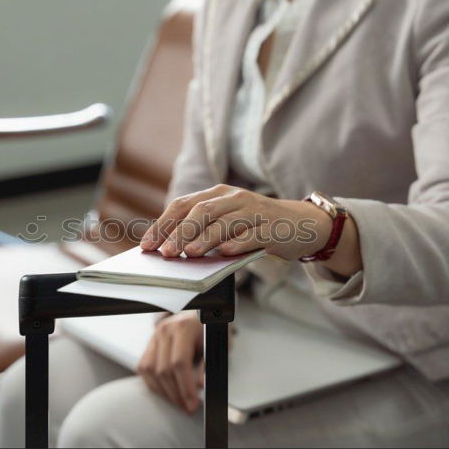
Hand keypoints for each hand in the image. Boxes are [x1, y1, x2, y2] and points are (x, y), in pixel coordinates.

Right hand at [137, 311, 204, 413]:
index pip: (179, 363)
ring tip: (177, 403)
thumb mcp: (216, 344)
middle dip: (176, 394)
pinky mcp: (150, 343)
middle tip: (187, 408)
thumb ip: (207, 365)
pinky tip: (166, 392)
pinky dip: (153, 383)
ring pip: (150, 371)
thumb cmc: (210, 328)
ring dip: (163, 392)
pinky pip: (144, 367)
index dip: (185, 387)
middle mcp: (165, 330)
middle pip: (163, 369)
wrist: (201, 313)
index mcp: (184, 327)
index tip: (193, 403)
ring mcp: (155, 336)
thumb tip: (200, 386)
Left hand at [140, 184, 331, 260]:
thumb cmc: (255, 226)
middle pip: (201, 211)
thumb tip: (169, 248)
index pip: (183, 205)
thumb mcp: (226, 221)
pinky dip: (237, 244)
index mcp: (217, 194)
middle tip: (166, 253)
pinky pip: (251, 235)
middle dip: (180, 233)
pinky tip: (224, 253)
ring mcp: (254, 211)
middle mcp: (234, 198)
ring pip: (224, 222)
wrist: (300, 223)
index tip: (147, 245)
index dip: (163, 224)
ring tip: (190, 254)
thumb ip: (202, 230)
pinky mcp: (271, 228)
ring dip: (204, 239)